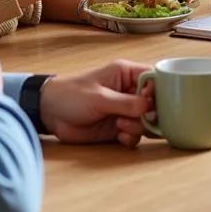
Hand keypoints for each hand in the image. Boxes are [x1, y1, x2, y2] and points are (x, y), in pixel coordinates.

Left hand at [38, 60, 153, 147]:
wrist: (50, 113)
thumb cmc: (72, 95)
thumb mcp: (100, 97)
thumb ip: (126, 103)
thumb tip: (151, 107)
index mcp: (126, 74)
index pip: (154, 78)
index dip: (160, 90)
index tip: (153, 102)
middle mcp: (129, 92)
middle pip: (155, 103)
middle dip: (150, 114)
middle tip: (139, 118)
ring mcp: (124, 111)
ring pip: (146, 121)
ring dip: (139, 126)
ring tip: (120, 125)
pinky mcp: (118, 127)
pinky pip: (135, 135)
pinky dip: (130, 137)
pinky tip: (119, 135)